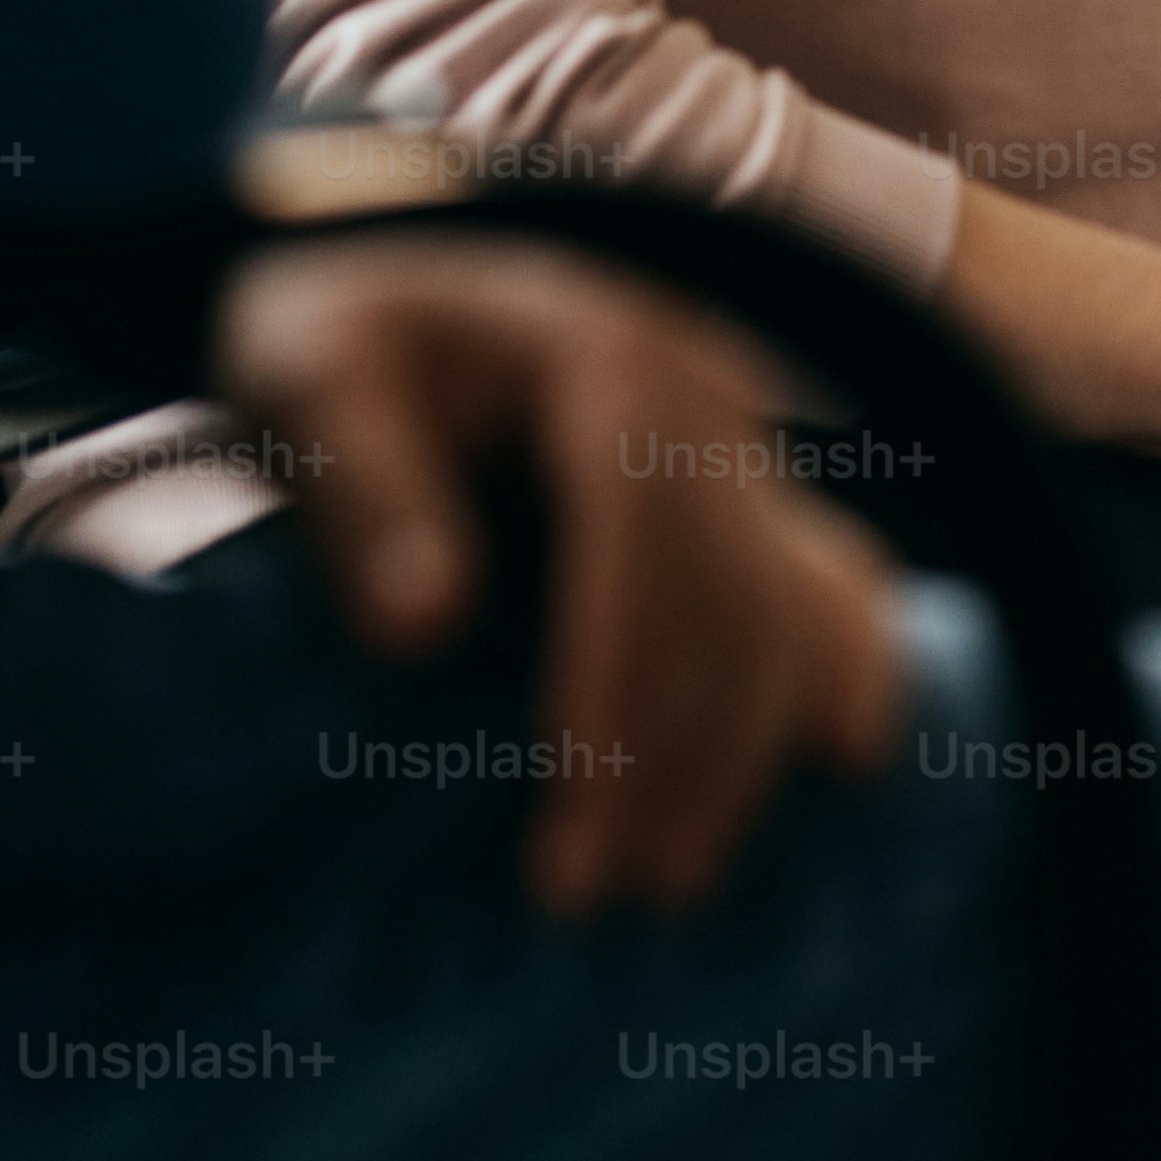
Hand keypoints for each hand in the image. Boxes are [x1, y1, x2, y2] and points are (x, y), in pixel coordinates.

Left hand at [213, 233, 902, 917]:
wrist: (383, 264)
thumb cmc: (333, 335)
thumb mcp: (309, 378)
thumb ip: (365, 490)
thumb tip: (421, 626)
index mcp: (608, 352)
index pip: (643, 530)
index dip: (620, 677)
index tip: (575, 810)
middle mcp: (705, 389)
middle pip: (729, 588)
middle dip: (679, 749)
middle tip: (598, 895)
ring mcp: (739, 437)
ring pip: (789, 601)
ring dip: (748, 746)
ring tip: (674, 879)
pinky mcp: (743, 482)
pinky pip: (832, 572)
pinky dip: (851, 660)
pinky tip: (847, 755)